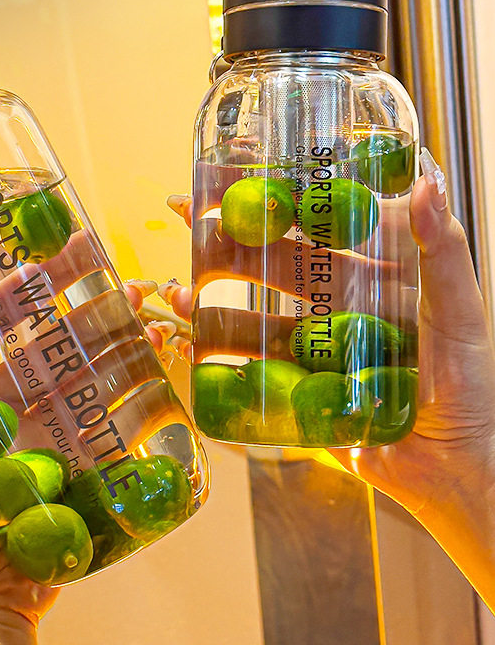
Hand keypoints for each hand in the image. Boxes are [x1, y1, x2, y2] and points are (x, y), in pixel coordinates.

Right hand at [134, 154, 494, 605]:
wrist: (461, 470)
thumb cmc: (474, 386)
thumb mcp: (461, 309)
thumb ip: (443, 248)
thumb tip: (427, 181)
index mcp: (376, 275)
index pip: (318, 224)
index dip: (278, 197)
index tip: (239, 175)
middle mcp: (340, 306)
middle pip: (274, 266)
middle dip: (229, 243)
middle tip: (190, 224)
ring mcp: (316, 352)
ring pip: (254, 319)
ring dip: (212, 304)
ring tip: (180, 291)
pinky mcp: (301, 398)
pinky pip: (253, 375)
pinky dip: (215, 361)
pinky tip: (188, 348)